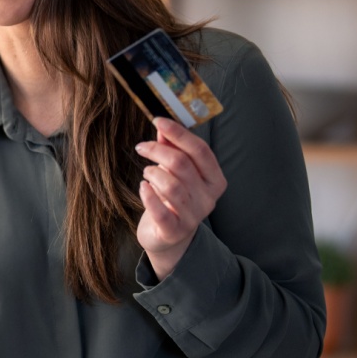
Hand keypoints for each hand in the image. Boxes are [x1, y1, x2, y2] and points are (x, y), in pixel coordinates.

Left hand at [136, 118, 226, 280]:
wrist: (168, 238)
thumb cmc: (173, 199)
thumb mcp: (176, 173)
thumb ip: (171, 149)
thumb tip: (163, 126)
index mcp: (215, 180)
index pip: (200, 150)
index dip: (178, 133)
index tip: (158, 119)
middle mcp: (208, 198)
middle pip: (181, 165)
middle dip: (157, 150)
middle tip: (141, 147)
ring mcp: (193, 216)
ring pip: (170, 185)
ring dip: (152, 173)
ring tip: (146, 173)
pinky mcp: (174, 230)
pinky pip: (161, 210)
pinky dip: (148, 195)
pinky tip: (142, 187)